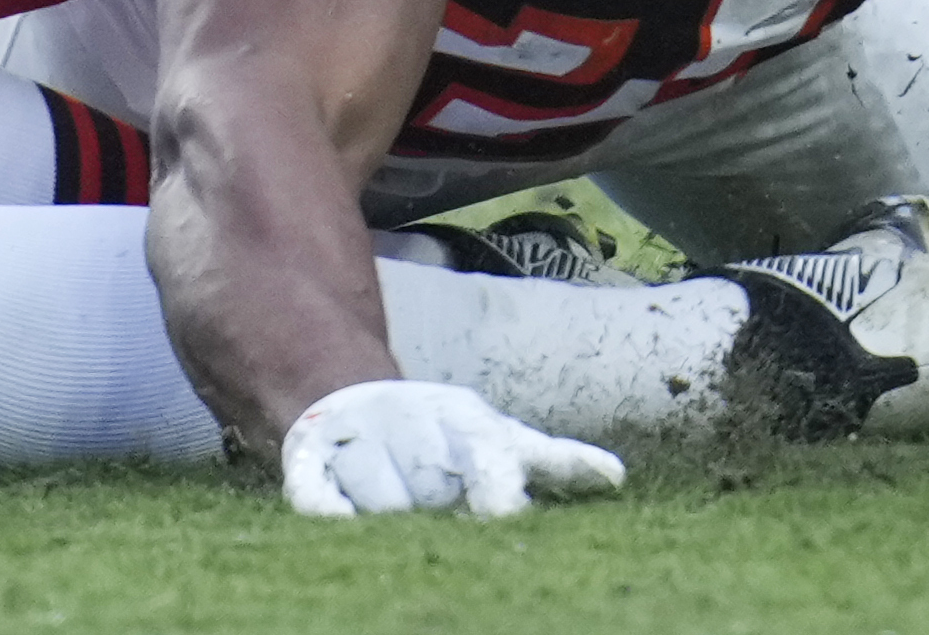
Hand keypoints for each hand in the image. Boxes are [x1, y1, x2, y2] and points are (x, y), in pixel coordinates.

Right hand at [278, 378, 624, 517]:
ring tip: (401, 521)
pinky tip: (339, 520)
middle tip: (459, 528)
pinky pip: (315, 496)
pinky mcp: (310, 461)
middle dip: (443, 504)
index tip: (507, 519)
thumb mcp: (504, 439)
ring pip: (380, 498)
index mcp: (469, 425)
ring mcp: (360, 440)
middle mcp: (415, 427)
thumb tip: (617, 479)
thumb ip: (554, 460)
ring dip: (391, 516)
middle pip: (433, 486)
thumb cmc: (447, 438)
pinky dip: (327, 510)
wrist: (355, 400)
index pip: (490, 458)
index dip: (498, 493)